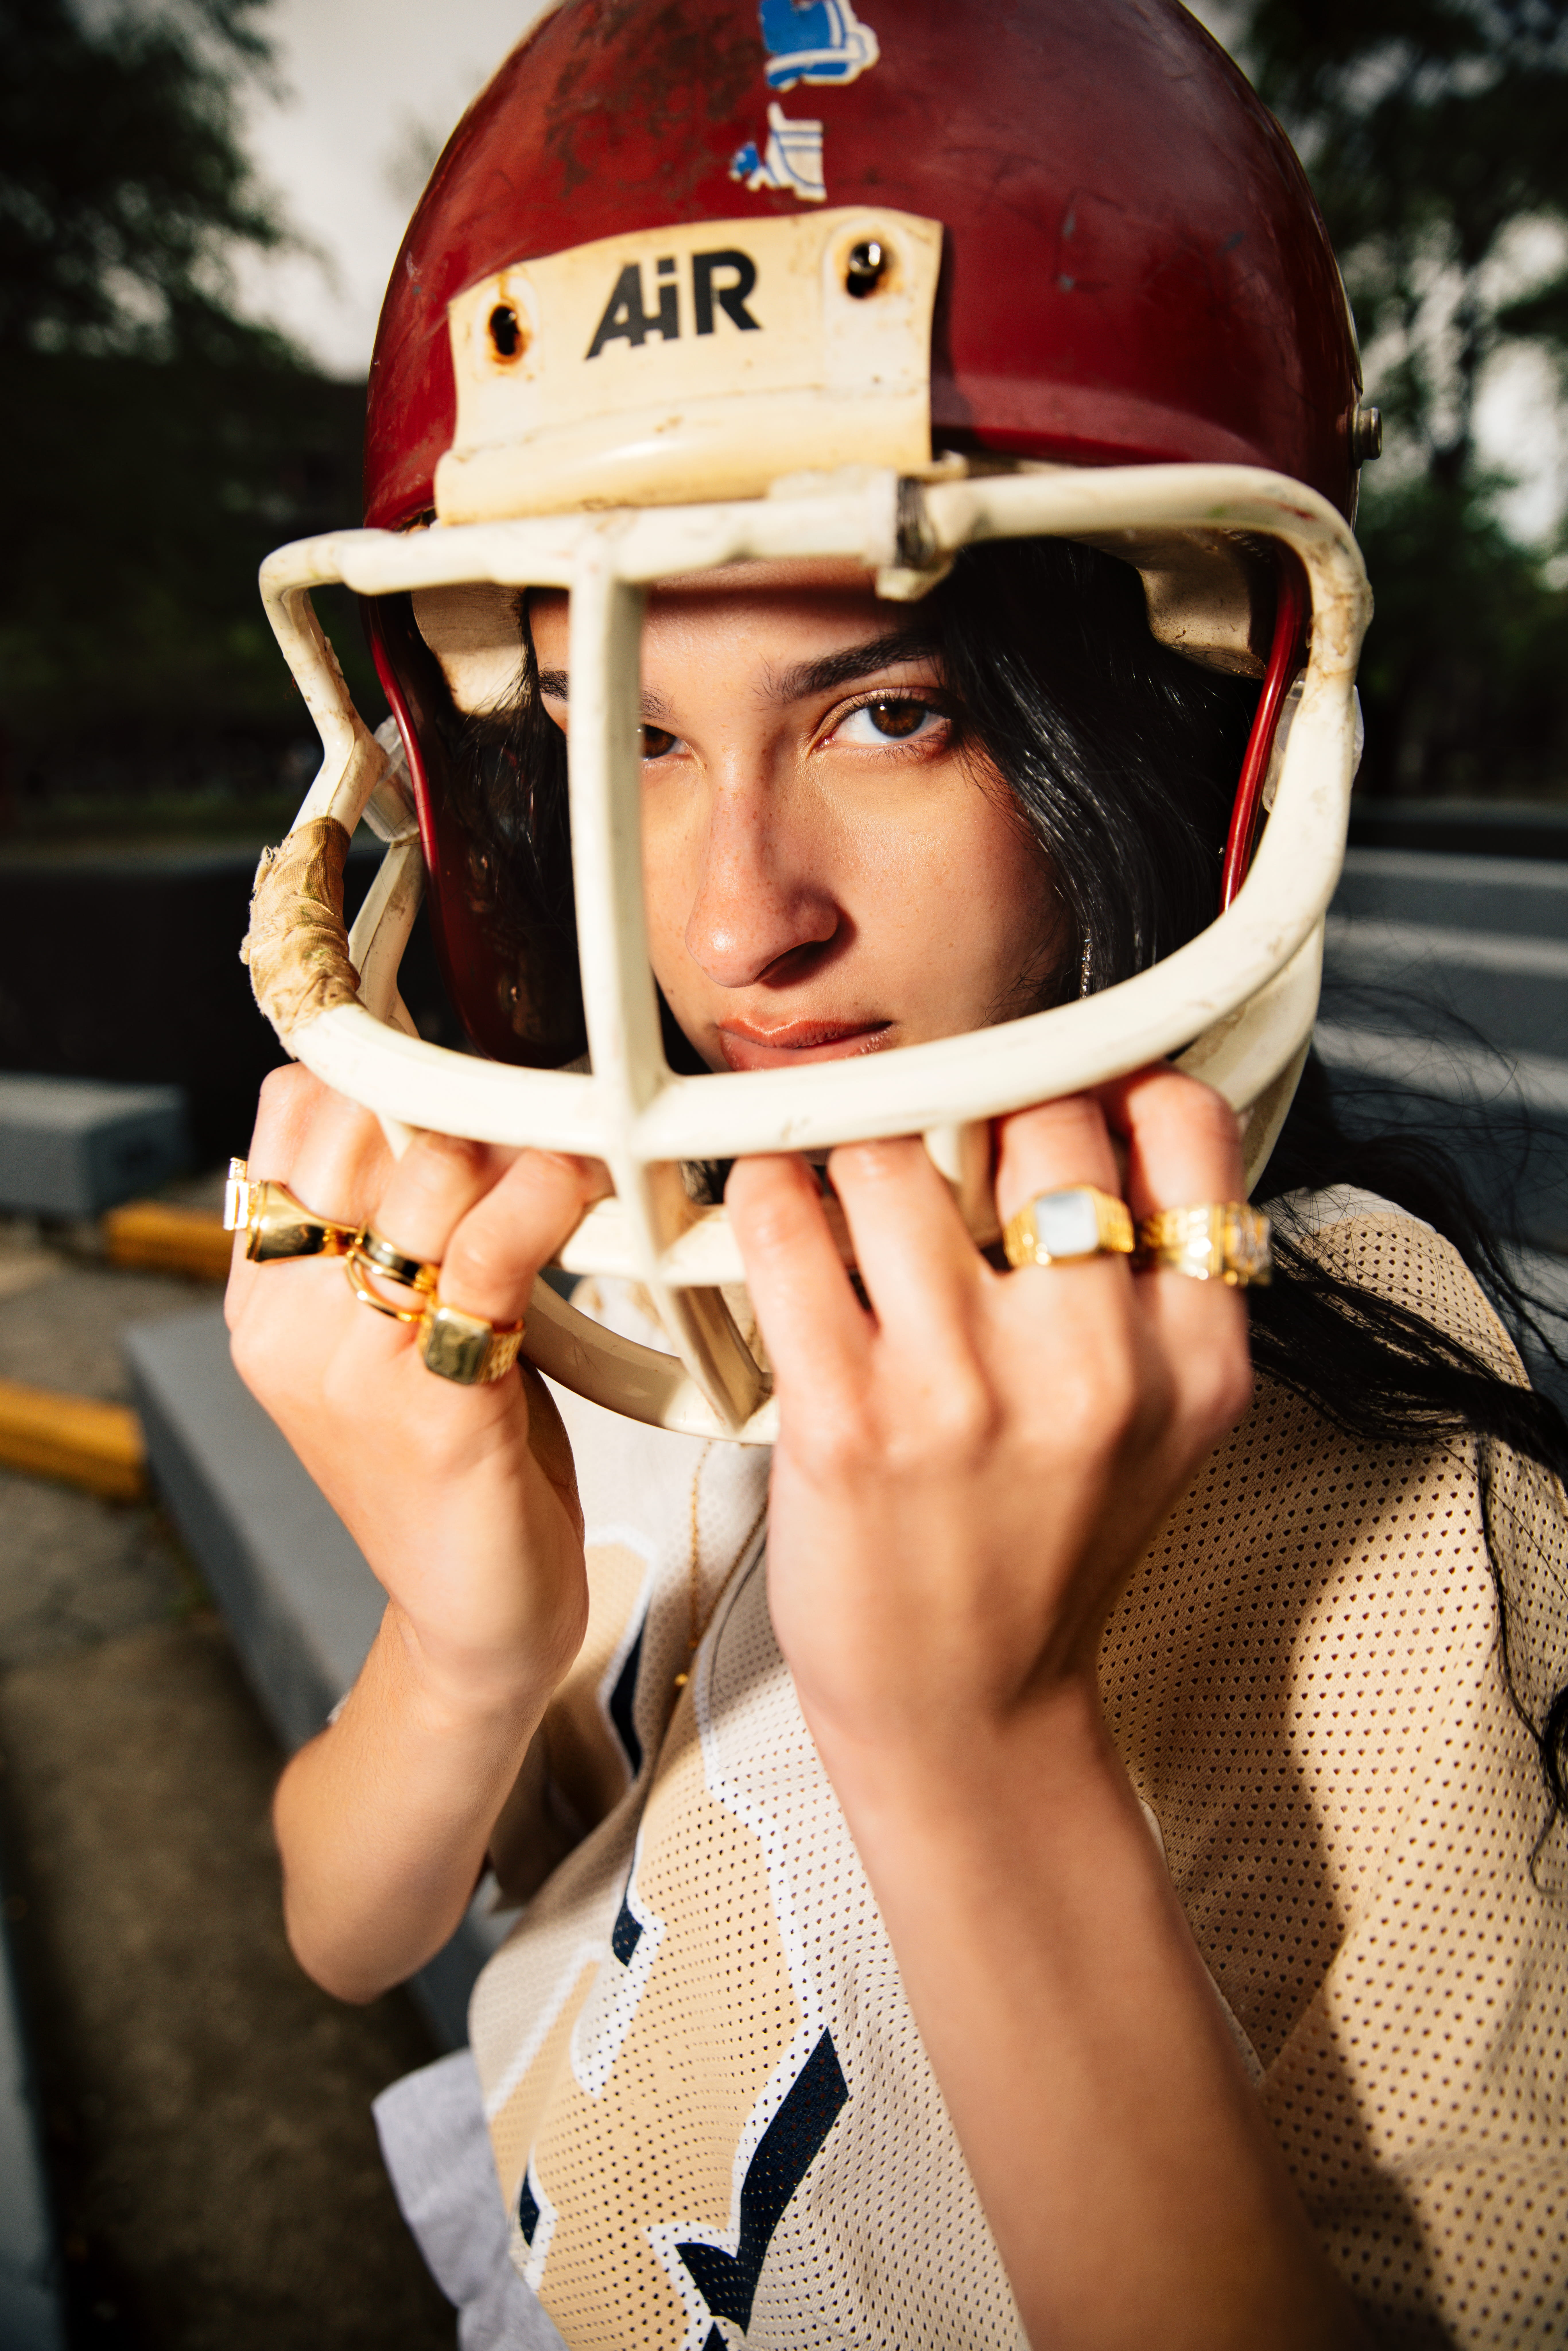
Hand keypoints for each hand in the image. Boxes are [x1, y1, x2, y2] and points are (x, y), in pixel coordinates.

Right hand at [226, 1065, 604, 1711]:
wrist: (475, 1621)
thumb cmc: (462, 1458)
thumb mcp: (400, 1328)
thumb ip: (402, 1228)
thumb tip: (463, 1101)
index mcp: (264, 1296)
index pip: (295, 1112)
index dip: (387, 1070)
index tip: (468, 1087)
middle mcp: (286, 1324)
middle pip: (359, 1125)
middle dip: (461, 1100)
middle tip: (541, 1119)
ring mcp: (348, 1367)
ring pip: (427, 1172)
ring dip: (519, 1142)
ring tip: (578, 1156)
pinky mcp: (428, 1407)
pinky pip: (486, 1254)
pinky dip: (545, 1202)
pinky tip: (583, 1194)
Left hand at [727, 1073, 1367, 2349]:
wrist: (967, 1714)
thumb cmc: (1041, 1554)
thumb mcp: (1154, 1419)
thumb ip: (1150, 1283)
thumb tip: (1099, 1115)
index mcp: (1190, 1355)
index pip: (1179, 1123)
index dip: (1111, 1082)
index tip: (1057, 1090)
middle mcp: (1090, 1365)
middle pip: (1035, 1113)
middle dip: (977, 1107)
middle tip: (935, 1133)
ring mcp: (962, 1392)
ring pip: (892, 1151)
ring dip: (855, 1146)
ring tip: (841, 1180)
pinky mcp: (843, 1420)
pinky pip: (785, 1226)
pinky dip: (766, 1195)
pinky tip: (774, 1211)